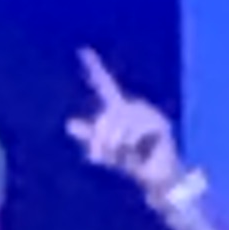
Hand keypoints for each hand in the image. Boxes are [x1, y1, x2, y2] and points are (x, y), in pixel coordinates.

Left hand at [68, 49, 192, 204]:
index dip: (95, 69)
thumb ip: (91, 137)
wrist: (155, 178)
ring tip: (116, 156)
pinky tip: (132, 151)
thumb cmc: (133, 162)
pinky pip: (135, 129)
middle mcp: (134, 107)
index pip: (105, 86)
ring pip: (120, 121)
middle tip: (98, 157)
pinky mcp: (159, 124)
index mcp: (120, 110)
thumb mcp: (107, 151)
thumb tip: (69, 123)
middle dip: (100, 136)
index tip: (82, 50)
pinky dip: (128, 143)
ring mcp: (148, 114)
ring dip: (113, 142)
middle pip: (108, 112)